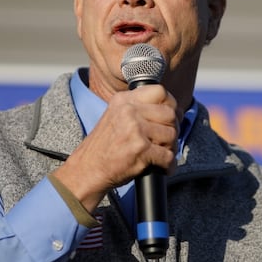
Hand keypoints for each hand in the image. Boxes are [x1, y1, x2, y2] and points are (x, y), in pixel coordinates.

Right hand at [53, 84, 178, 211]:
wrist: (87, 170)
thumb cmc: (104, 147)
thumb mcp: (116, 116)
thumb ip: (139, 109)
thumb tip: (174, 110)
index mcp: (124, 100)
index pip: (160, 91)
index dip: (171, 105)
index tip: (170, 117)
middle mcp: (129, 111)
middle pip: (170, 113)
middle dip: (172, 129)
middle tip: (165, 141)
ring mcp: (135, 130)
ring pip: (172, 135)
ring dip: (170, 148)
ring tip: (160, 154)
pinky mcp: (141, 149)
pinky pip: (169, 156)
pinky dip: (168, 165)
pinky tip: (161, 167)